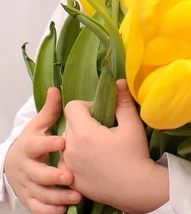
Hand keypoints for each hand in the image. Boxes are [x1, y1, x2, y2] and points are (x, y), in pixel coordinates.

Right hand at [4, 88, 81, 213]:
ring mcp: (27, 185)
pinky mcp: (29, 199)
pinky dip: (49, 211)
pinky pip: (37, 208)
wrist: (13, 163)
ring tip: (77, 198)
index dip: (48, 144)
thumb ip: (50, 109)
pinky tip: (64, 210)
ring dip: (57, 197)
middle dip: (53, 176)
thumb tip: (56, 88)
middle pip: (37, 174)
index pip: (36, 145)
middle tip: (71, 177)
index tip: (63, 142)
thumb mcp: (39, 124)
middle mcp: (26, 167)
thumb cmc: (33, 141)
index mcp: (29, 146)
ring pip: (40, 193)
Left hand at [60, 79, 168, 212]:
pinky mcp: (71, 181)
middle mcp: (71, 149)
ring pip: (66, 143)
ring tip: (97, 148)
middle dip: (82, 122)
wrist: (136, 189)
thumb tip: (118, 81)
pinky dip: (76, 159)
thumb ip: (123, 100)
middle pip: (69, 124)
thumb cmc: (135, 155)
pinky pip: (66, 162)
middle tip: (101, 130)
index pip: (72, 106)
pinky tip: (93, 162)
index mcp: (84, 132)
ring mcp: (69, 167)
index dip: (86, 106)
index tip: (100, 114)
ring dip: (77, 140)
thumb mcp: (132, 124)